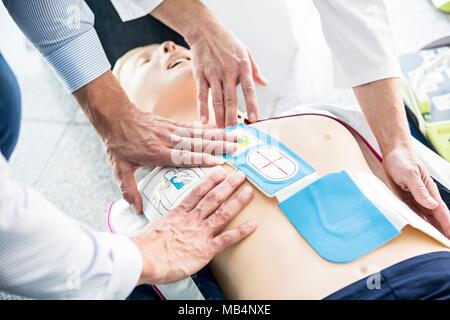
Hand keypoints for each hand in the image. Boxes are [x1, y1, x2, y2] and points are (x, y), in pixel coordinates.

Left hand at [105, 107, 237, 213]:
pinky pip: (194, 127)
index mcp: (156, 153)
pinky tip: (221, 129)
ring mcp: (171, 130)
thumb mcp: (120, 168)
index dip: (201, 160)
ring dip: (219, 135)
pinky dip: (209, 129)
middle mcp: (168, 140)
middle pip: (197, 143)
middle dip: (218, 146)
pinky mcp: (173, 124)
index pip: (183, 157)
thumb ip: (129, 189)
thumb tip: (137, 210)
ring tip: (236, 137)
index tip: (218, 162)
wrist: (115, 116)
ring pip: (199, 134)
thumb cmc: (118, 143)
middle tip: (236, 149)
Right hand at [132, 168, 255, 284]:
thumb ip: (165, 226)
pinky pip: (226, 239)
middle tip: (239, 176)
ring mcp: (200, 233)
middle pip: (213, 198)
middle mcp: (192, 221)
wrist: (144, 259)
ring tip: (248, 192)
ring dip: (237, 201)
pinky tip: (252, 225)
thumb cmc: (145, 248)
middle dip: (228, 186)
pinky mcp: (205, 249)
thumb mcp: (154, 229)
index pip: (197, 193)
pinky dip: (240, 232)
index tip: (219, 172)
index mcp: (178, 215)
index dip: (210, 182)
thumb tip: (165, 228)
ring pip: (222, 213)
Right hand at [188, 22, 267, 126]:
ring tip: (221, 130)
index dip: (252, 105)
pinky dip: (203, 108)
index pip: (249, 90)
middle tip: (234, 132)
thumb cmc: (227, 42)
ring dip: (219, 117)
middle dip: (232, 117)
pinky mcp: (200, 75)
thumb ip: (255, 70)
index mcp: (242, 66)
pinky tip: (204, 120)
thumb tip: (264, 83)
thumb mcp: (246, 52)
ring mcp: (213, 73)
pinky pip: (202, 95)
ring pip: (217, 100)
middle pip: (231, 99)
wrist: (205, 31)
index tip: (254, 119)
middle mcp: (228, 71)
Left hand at [383, 147, 449, 236]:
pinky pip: (411, 214)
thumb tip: (432, 205)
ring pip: (424, 219)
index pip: (441, 213)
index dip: (447, 226)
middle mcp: (424, 198)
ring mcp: (415, 200)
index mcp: (430, 192)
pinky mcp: (404, 200)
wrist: (393, 153)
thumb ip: (420, 190)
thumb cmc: (404, 161)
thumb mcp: (410, 175)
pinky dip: (416, 223)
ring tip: (434, 245)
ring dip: (429, 230)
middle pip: (435, 220)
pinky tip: (418, 233)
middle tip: (444, 247)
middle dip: (441, 232)